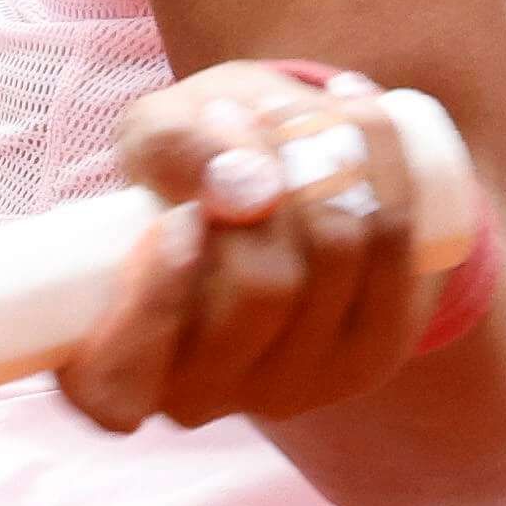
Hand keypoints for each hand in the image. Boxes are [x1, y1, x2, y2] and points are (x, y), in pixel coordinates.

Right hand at [59, 62, 474, 437]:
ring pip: (334, 254)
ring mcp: (290, 387)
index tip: (179, 220)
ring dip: (321, 155)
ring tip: (291, 107)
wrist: (276, 185)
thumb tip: (246, 186)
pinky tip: (357, 108)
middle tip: (237, 114)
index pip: (114, 382)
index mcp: (114, 369)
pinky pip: (391, 243)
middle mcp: (199, 399)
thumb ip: (173, 148)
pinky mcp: (369, 357)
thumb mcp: (154, 138)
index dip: (155, 299)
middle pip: (260, 287)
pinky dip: (379, 162)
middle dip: (263, 177)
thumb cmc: (185, 166)